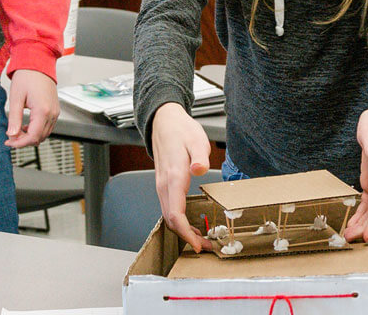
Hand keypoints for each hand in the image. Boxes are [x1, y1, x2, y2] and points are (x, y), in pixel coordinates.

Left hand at [5, 69, 58, 147]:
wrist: (38, 63)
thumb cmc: (27, 77)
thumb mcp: (16, 98)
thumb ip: (14, 118)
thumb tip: (11, 134)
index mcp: (43, 110)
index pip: (33, 137)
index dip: (20, 143)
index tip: (9, 142)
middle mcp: (52, 113)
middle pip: (40, 138)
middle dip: (24, 141)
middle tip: (10, 137)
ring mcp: (55, 112)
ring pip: (44, 134)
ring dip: (31, 136)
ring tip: (17, 131)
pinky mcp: (55, 110)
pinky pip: (48, 127)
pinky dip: (37, 130)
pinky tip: (26, 126)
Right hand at [152, 103, 212, 252]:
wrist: (164, 122)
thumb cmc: (181, 130)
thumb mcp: (196, 139)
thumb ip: (199, 155)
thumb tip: (199, 169)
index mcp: (173, 176)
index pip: (175, 213)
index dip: (185, 232)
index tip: (198, 244)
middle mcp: (164, 185)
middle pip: (171, 220)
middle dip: (186, 237)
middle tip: (206, 246)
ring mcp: (162, 186)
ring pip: (168, 216)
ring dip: (183, 230)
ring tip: (201, 238)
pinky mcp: (164, 185)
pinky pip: (169, 208)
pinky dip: (179, 221)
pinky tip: (191, 223)